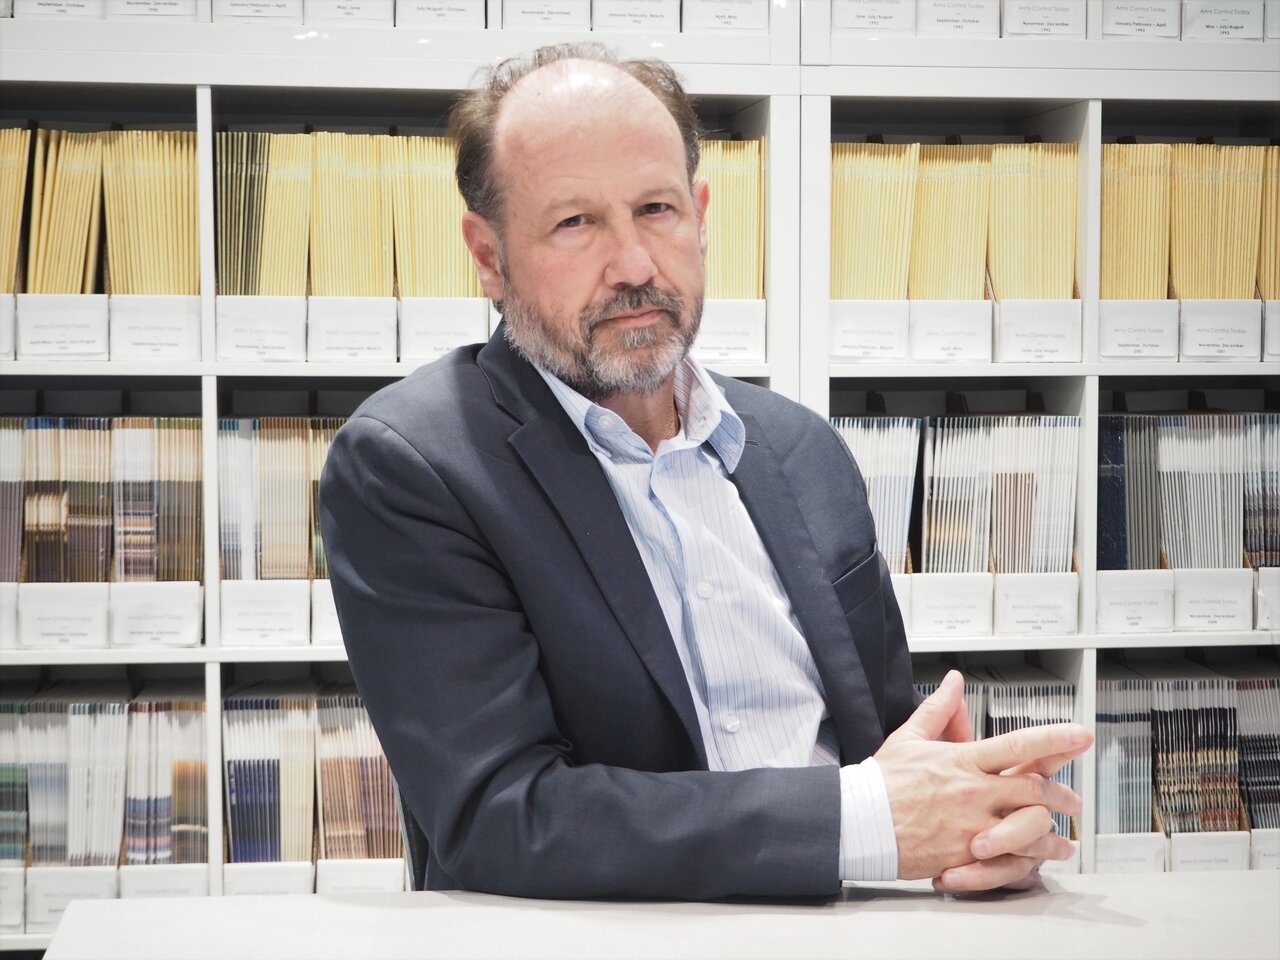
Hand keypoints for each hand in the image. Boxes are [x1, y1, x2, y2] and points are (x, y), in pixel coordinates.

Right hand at [875, 670, 1091, 886]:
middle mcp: (973, 793)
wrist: (858, 821)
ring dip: (1054, 836)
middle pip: (1034, 790)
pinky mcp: (966, 856)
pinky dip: (1029, 862)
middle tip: (1074, 800)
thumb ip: (938, 709)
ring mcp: (972, 826)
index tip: (1081, 735)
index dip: (1056, 739)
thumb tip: (954, 682)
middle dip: (1063, 795)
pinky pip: (1010, 860)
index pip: (1019, 745)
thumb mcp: (908, 737)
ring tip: (1064, 840)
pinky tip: (1037, 862)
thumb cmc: (881, 782)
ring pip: (1031, 830)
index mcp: (962, 761)